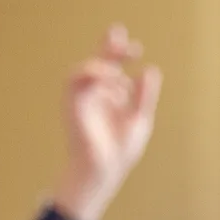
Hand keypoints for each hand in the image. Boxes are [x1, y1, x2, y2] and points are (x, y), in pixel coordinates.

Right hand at [54, 24, 161, 219]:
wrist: (105, 169)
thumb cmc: (120, 150)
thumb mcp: (139, 118)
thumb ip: (144, 95)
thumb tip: (148, 70)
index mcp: (109, 95)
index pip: (110, 65)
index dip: (118, 51)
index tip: (136, 50)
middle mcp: (94, 95)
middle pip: (96, 62)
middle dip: (110, 49)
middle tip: (131, 49)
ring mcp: (81, 100)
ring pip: (81, 70)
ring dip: (101, 65)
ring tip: (118, 74)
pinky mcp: (72, 106)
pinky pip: (75, 81)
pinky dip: (93, 75)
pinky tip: (111, 81)